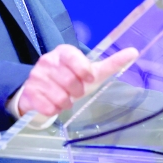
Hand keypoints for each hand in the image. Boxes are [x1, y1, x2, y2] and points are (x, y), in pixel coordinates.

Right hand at [18, 45, 138, 117]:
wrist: (39, 89)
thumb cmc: (70, 79)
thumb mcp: (90, 72)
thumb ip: (111, 64)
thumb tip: (134, 52)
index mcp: (64, 52)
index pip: (73, 58)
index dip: (83, 70)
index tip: (88, 78)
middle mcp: (48, 61)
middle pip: (69, 81)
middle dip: (76, 92)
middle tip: (75, 92)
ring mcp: (36, 76)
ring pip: (59, 97)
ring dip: (65, 103)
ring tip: (64, 99)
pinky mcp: (28, 92)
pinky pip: (47, 107)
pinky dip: (54, 110)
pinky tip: (52, 104)